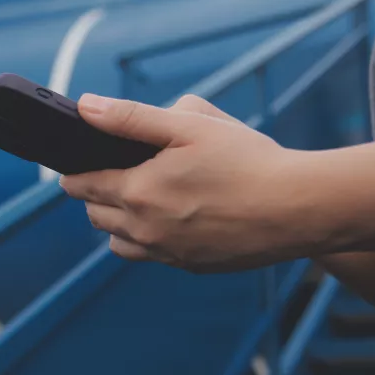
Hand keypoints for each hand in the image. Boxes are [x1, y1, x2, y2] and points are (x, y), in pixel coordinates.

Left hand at [59, 94, 319, 272]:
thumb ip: (131, 117)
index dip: (75, 170)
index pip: (81, 185)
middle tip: (115, 171)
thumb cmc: (248, 161)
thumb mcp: (190, 125)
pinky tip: (173, 217)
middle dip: (96, 193)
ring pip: (119, 241)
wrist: (299, 209)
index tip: (77, 160)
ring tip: (142, 197)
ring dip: (118, 221)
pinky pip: (151, 256)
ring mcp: (168, 254)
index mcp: (138, 191)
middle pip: (94, 214)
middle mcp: (145, 230)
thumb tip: (85, 107)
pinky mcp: (191, 267)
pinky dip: (148, 238)